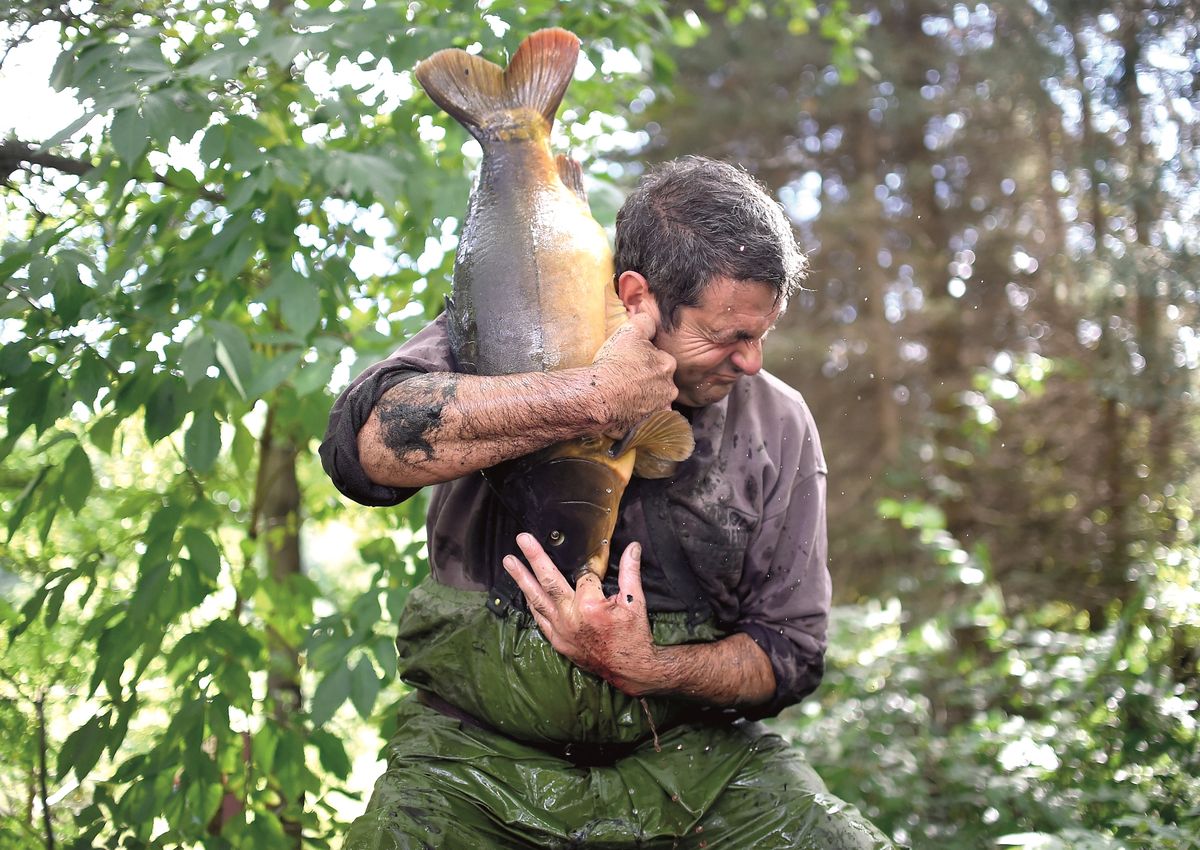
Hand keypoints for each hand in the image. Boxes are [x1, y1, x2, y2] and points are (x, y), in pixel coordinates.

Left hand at [502, 533, 664, 695]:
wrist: (630, 670)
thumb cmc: (634, 636)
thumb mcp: (635, 602)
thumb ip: (630, 572)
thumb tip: (633, 547)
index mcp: (589, 607)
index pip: (585, 576)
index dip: (593, 565)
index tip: (598, 558)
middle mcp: (570, 618)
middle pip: (549, 581)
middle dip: (534, 558)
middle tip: (522, 539)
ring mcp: (561, 631)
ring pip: (537, 600)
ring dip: (522, 579)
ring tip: (509, 562)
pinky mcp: (558, 642)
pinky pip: (539, 619)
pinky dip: (532, 604)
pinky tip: (524, 591)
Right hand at [591, 313, 677, 433]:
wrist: (598, 397)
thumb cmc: (613, 364)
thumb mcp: (629, 332)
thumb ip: (645, 322)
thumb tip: (652, 320)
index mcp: (667, 365)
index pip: (661, 360)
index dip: (646, 360)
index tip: (632, 363)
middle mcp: (669, 389)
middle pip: (661, 382)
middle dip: (648, 382)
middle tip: (627, 380)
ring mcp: (659, 410)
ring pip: (655, 402)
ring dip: (645, 400)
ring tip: (625, 398)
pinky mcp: (648, 427)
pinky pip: (648, 421)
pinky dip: (639, 418)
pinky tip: (626, 413)